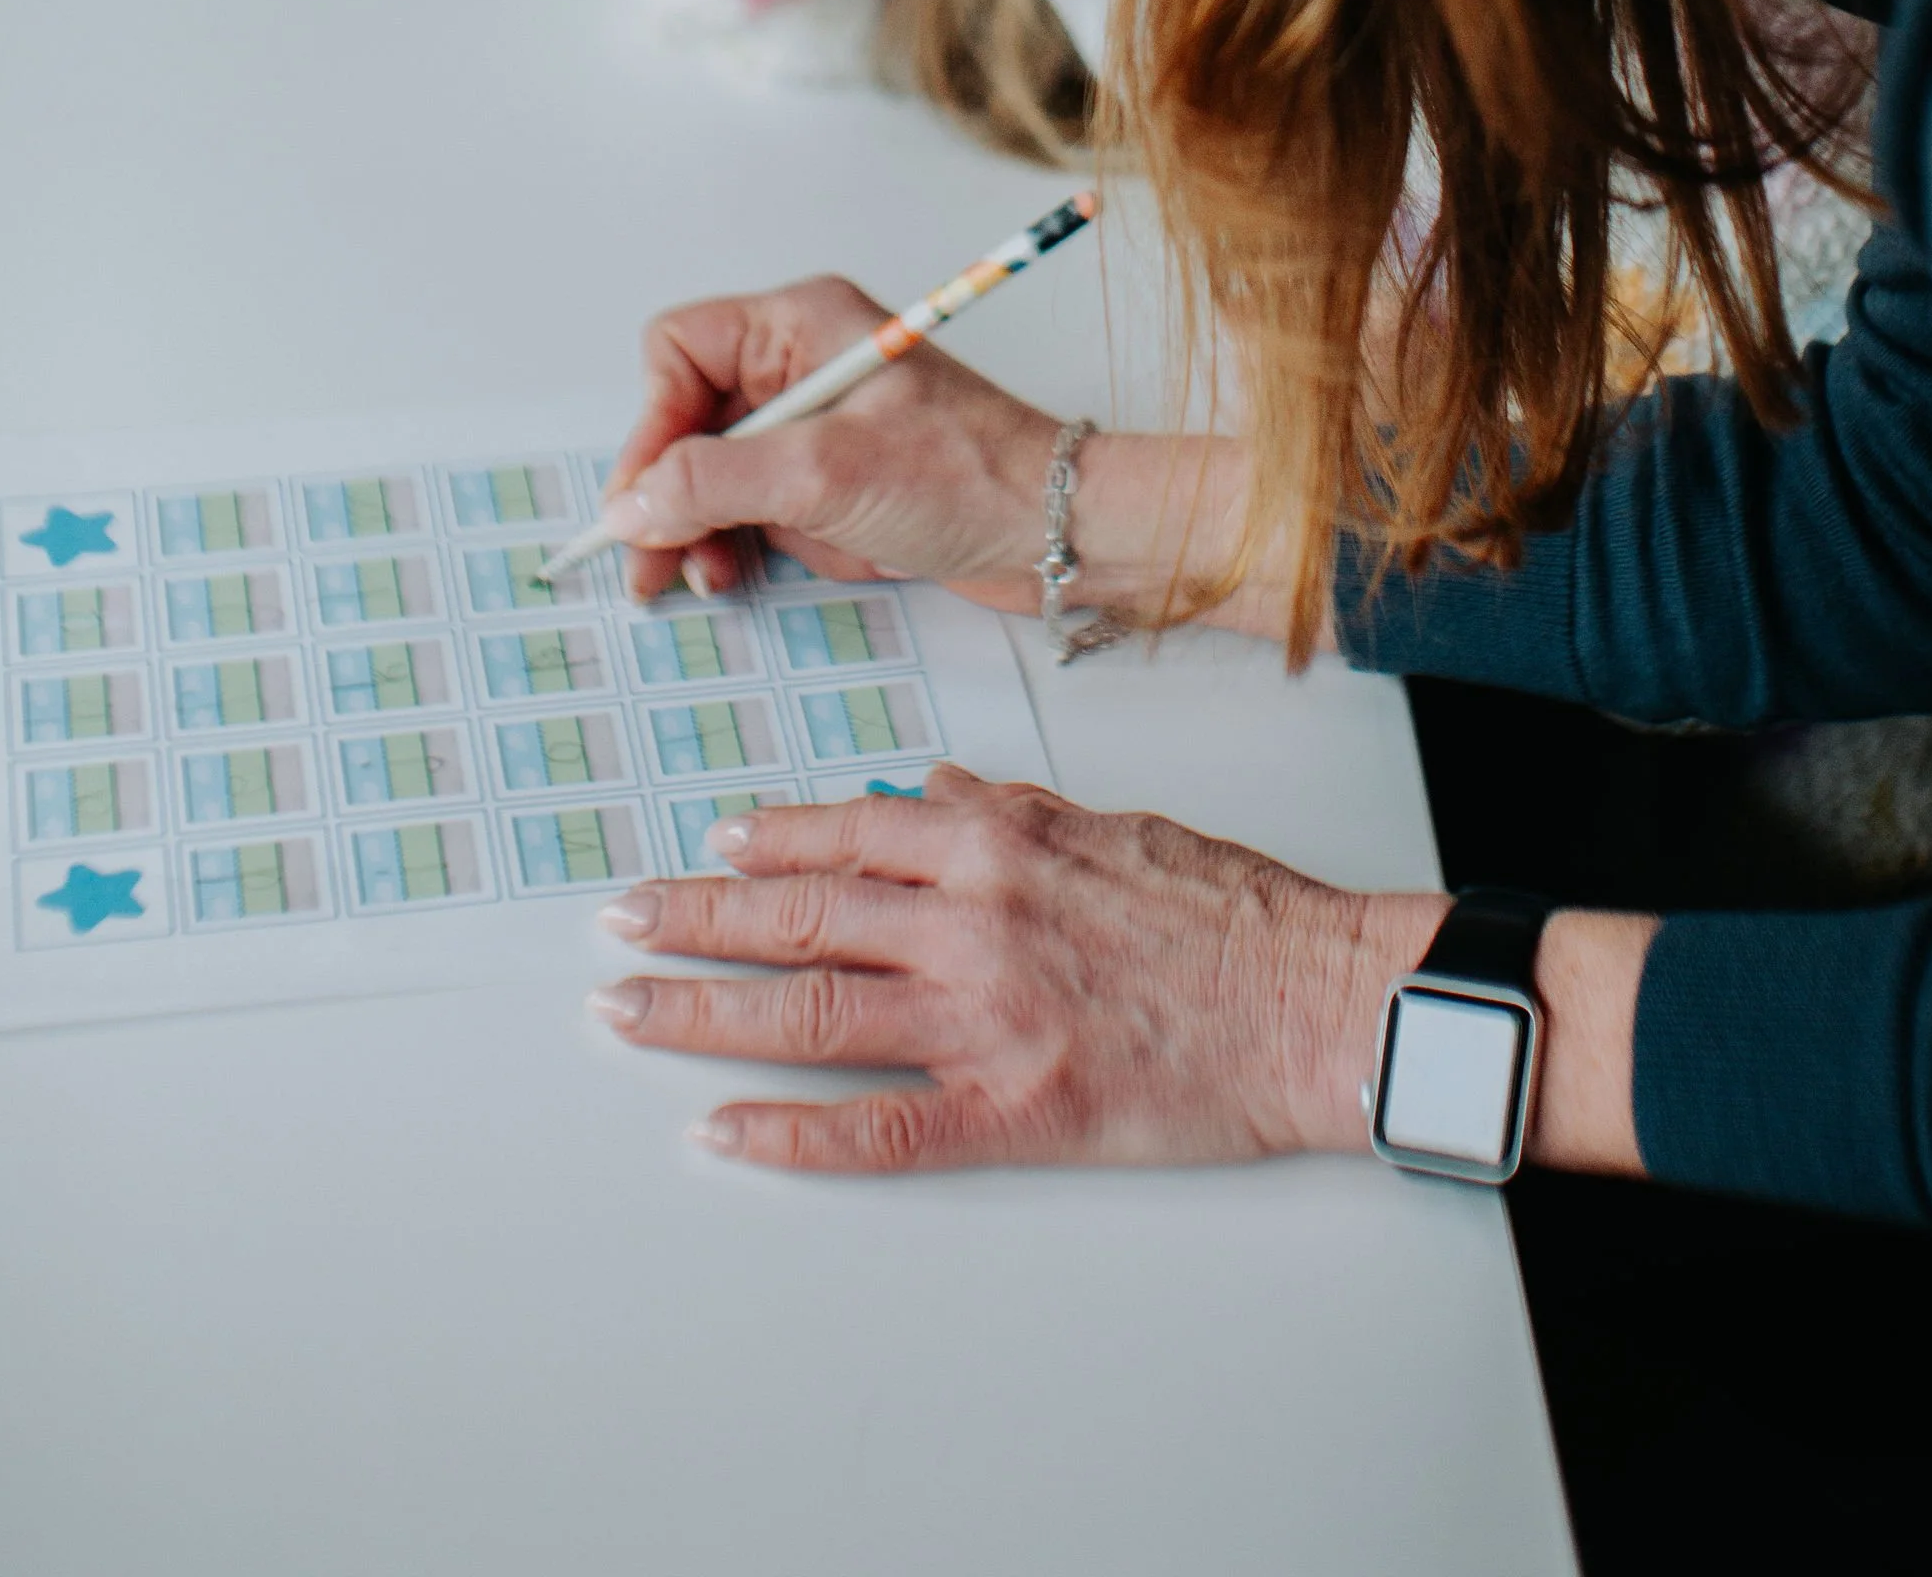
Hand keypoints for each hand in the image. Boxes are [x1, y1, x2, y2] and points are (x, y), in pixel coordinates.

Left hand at [588, 764, 1450, 1173]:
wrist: (1313, 995)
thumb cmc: (1225, 911)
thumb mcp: (1107, 823)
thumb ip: (1003, 811)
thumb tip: (922, 796)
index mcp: (995, 843)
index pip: (842, 836)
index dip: (761, 844)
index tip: (704, 847)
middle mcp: (970, 920)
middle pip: (798, 917)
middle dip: (693, 920)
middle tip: (617, 925)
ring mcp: (983, 1019)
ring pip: (809, 1011)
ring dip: (703, 1012)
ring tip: (627, 1012)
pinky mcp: (1012, 1109)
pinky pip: (877, 1128)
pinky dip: (790, 1134)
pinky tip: (724, 1136)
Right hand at [603, 276, 1063, 605]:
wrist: (1053, 531)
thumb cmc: (968, 476)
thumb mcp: (825, 474)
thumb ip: (715, 481)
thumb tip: (631, 501)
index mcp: (801, 325)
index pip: (681, 351)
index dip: (652, 424)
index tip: (642, 498)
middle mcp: (799, 365)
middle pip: (686, 417)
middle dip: (664, 491)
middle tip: (647, 566)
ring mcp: (812, 426)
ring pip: (710, 470)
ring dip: (696, 526)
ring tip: (707, 576)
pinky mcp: (827, 478)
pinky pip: (750, 505)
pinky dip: (737, 541)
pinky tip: (743, 573)